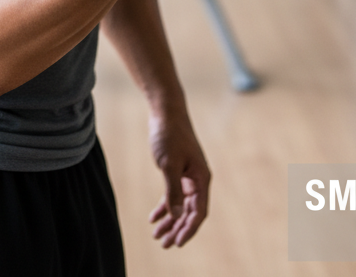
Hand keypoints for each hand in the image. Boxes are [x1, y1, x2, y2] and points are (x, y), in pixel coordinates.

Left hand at [147, 109, 210, 247]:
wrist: (166, 111)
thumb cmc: (169, 134)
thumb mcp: (169, 164)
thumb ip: (173, 190)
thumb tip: (176, 214)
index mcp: (201, 178)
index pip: (198, 212)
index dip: (189, 229)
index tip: (178, 242)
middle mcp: (198, 179)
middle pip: (190, 212)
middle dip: (177, 229)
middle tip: (164, 244)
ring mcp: (188, 176)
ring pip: (181, 205)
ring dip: (170, 221)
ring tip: (157, 236)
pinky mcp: (178, 171)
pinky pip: (173, 194)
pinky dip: (164, 206)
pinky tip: (154, 217)